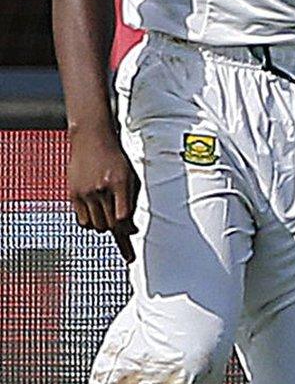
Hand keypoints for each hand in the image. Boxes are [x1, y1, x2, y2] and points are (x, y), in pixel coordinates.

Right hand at [69, 124, 138, 254]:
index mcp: (120, 183)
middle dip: (119, 234)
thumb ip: (130, 199)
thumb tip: (131, 227)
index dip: (128, 230)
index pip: (123, 217)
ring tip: (111, 225)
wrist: (92, 138)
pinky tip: (98, 219)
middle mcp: (101, 189)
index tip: (132, 240)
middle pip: (110, 224)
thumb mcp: (130, 175)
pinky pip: (83, 220)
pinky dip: (91, 224)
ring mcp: (85, 192)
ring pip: (96, 225)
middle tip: (126, 245)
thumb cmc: (116, 158)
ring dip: (105, 228)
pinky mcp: (73, 194)